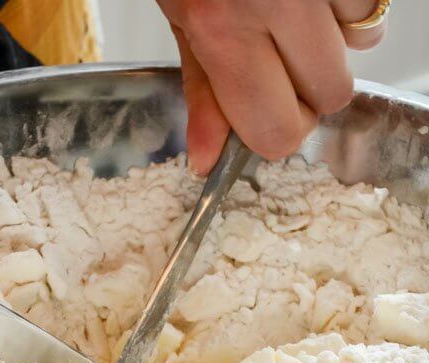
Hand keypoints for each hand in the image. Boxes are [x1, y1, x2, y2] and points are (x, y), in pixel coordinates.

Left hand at [158, 0, 386, 173]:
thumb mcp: (180, 21)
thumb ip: (202, 91)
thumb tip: (206, 159)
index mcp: (223, 30)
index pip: (279, 131)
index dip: (277, 129)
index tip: (266, 111)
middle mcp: (277, 1)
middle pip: (332, 95)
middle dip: (308, 88)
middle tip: (276, 55)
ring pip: (362, 45)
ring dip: (332, 38)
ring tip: (289, 6)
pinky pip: (369, 2)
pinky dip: (345, 1)